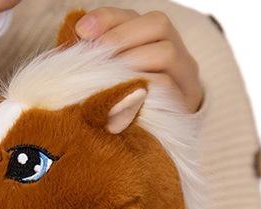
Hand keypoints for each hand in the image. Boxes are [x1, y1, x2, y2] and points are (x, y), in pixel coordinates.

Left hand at [76, 8, 203, 112]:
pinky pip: (169, 86)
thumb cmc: (125, 106)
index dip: (107, 19)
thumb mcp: (109, 78)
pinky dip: (143, 88)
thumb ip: (95, 58)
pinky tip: (122, 97)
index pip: (133, 15)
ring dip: (132, 61)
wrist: (159, 140)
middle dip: (121, 37)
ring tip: (108, 78)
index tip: (81, 31)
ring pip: (167, 53)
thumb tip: (73, 39)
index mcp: (152, 38)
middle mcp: (174, 49)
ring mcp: (185, 74)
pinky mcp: (187, 100)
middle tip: (96, 56)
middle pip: (158, 24)